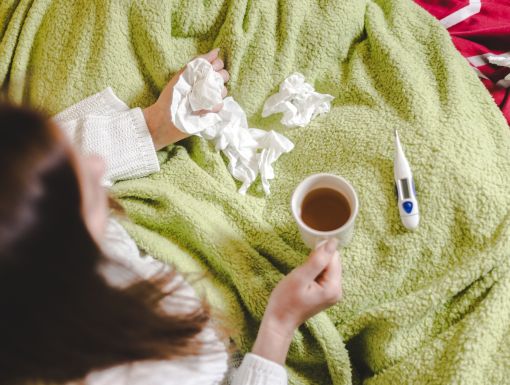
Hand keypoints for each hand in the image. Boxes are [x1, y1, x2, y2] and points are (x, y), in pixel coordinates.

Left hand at [143, 48, 229, 149]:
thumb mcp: (183, 75)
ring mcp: (211, 100)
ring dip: (214, 91)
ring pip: (223, 90)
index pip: (218, 65)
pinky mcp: (212, 113)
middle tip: (206, 81)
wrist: (165, 119)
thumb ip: (198, 62)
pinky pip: (220, 105)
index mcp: (201, 76)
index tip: (211, 67)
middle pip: (224, 76)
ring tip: (200, 97)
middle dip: (218, 76)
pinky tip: (202, 108)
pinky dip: (212, 105)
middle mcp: (208, 87)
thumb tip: (216, 51)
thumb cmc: (171, 96)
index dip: (217, 64)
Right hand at [252, 238, 341, 363]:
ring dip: (315, 267)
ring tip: (303, 279)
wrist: (279, 321)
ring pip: (328, 267)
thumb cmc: (286, 300)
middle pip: (333, 262)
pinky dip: (314, 273)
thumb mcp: (300, 277)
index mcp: (334, 287)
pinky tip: (305, 282)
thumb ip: (318, 259)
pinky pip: (324, 275)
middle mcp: (338, 291)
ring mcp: (333, 294)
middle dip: (317, 261)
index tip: (305, 263)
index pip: (333, 258)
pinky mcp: (327, 294)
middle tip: (302, 273)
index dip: (318, 255)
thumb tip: (333, 241)